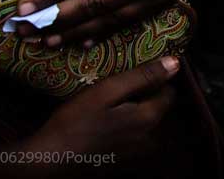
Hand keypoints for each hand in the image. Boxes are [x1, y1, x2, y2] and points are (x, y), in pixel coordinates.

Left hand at [14, 0, 204, 45]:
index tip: (23, 7)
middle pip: (92, 5)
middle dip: (54, 19)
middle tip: (23, 30)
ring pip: (109, 20)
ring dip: (74, 33)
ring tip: (46, 42)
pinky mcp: (164, 4)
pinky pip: (128, 22)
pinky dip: (103, 33)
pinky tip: (82, 43)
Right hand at [25, 57, 178, 156]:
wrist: (49, 161)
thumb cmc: (75, 122)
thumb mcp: (107, 91)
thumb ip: (142, 77)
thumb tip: (174, 62)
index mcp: (149, 119)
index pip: (169, 91)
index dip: (156, 77)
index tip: (138, 68)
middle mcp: (149, 139)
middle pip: (158, 107)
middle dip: (146, 93)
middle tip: (120, 83)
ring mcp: (136, 152)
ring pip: (145, 120)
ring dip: (135, 108)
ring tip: (112, 99)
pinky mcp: (123, 159)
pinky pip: (133, 134)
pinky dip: (125, 123)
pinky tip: (105, 118)